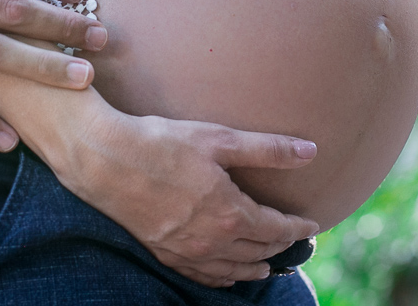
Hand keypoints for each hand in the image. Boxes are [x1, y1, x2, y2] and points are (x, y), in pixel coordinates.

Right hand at [60, 107, 320, 287]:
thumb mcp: (218, 139)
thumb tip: (311, 151)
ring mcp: (187, 251)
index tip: (312, 225)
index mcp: (231, 213)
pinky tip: (226, 275)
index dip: (298, 228)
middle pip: (258, 250)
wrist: (105, 159)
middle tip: (293, 239)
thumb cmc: (161, 143)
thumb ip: (268, 149)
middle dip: (280, 246)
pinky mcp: (163, 252)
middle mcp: (213, 240)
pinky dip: (222, 278)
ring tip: (268, 265)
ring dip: (255, 266)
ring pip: (233, 269)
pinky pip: (202, 276)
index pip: (278, 229)